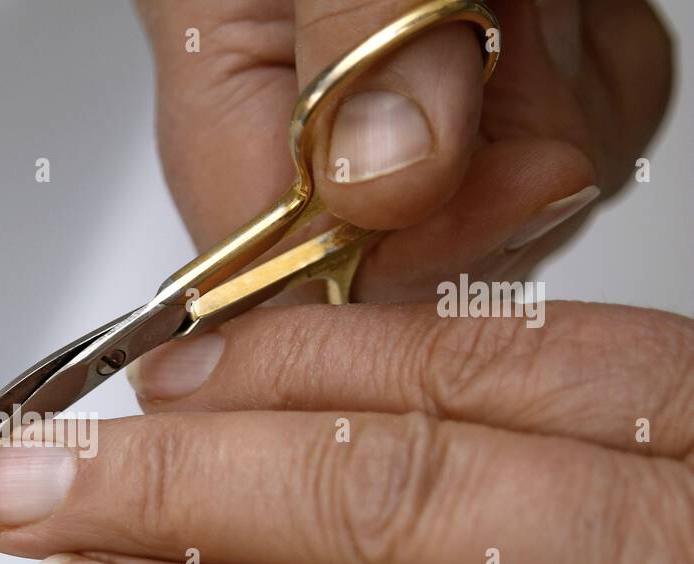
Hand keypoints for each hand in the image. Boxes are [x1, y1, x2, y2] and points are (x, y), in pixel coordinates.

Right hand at [134, 0, 671, 299]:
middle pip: (415, 251)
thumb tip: (385, 190)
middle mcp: (310, 124)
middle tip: (496, 19)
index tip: (471, 170)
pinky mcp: (485, 97)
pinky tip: (553, 6)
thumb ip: (361, 35)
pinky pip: (575, 140)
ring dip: (555, 91)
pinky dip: (596, 74)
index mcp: (229, 98)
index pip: (279, 274)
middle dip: (495, 149)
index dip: (388, 258)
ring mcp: (404, 116)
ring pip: (512, 201)